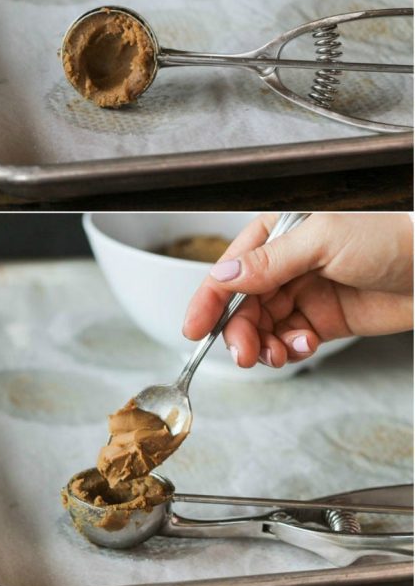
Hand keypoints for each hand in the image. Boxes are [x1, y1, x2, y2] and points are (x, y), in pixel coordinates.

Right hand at [182, 212, 413, 368]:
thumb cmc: (392, 233)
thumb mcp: (323, 239)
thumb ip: (271, 261)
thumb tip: (226, 276)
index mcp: (281, 231)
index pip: (233, 268)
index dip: (209, 299)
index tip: (194, 328)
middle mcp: (289, 262)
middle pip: (245, 304)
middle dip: (240, 332)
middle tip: (244, 353)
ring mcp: (307, 292)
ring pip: (266, 327)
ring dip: (265, 345)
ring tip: (278, 353)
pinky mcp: (325, 320)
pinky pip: (292, 340)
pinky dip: (291, 349)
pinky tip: (304, 345)